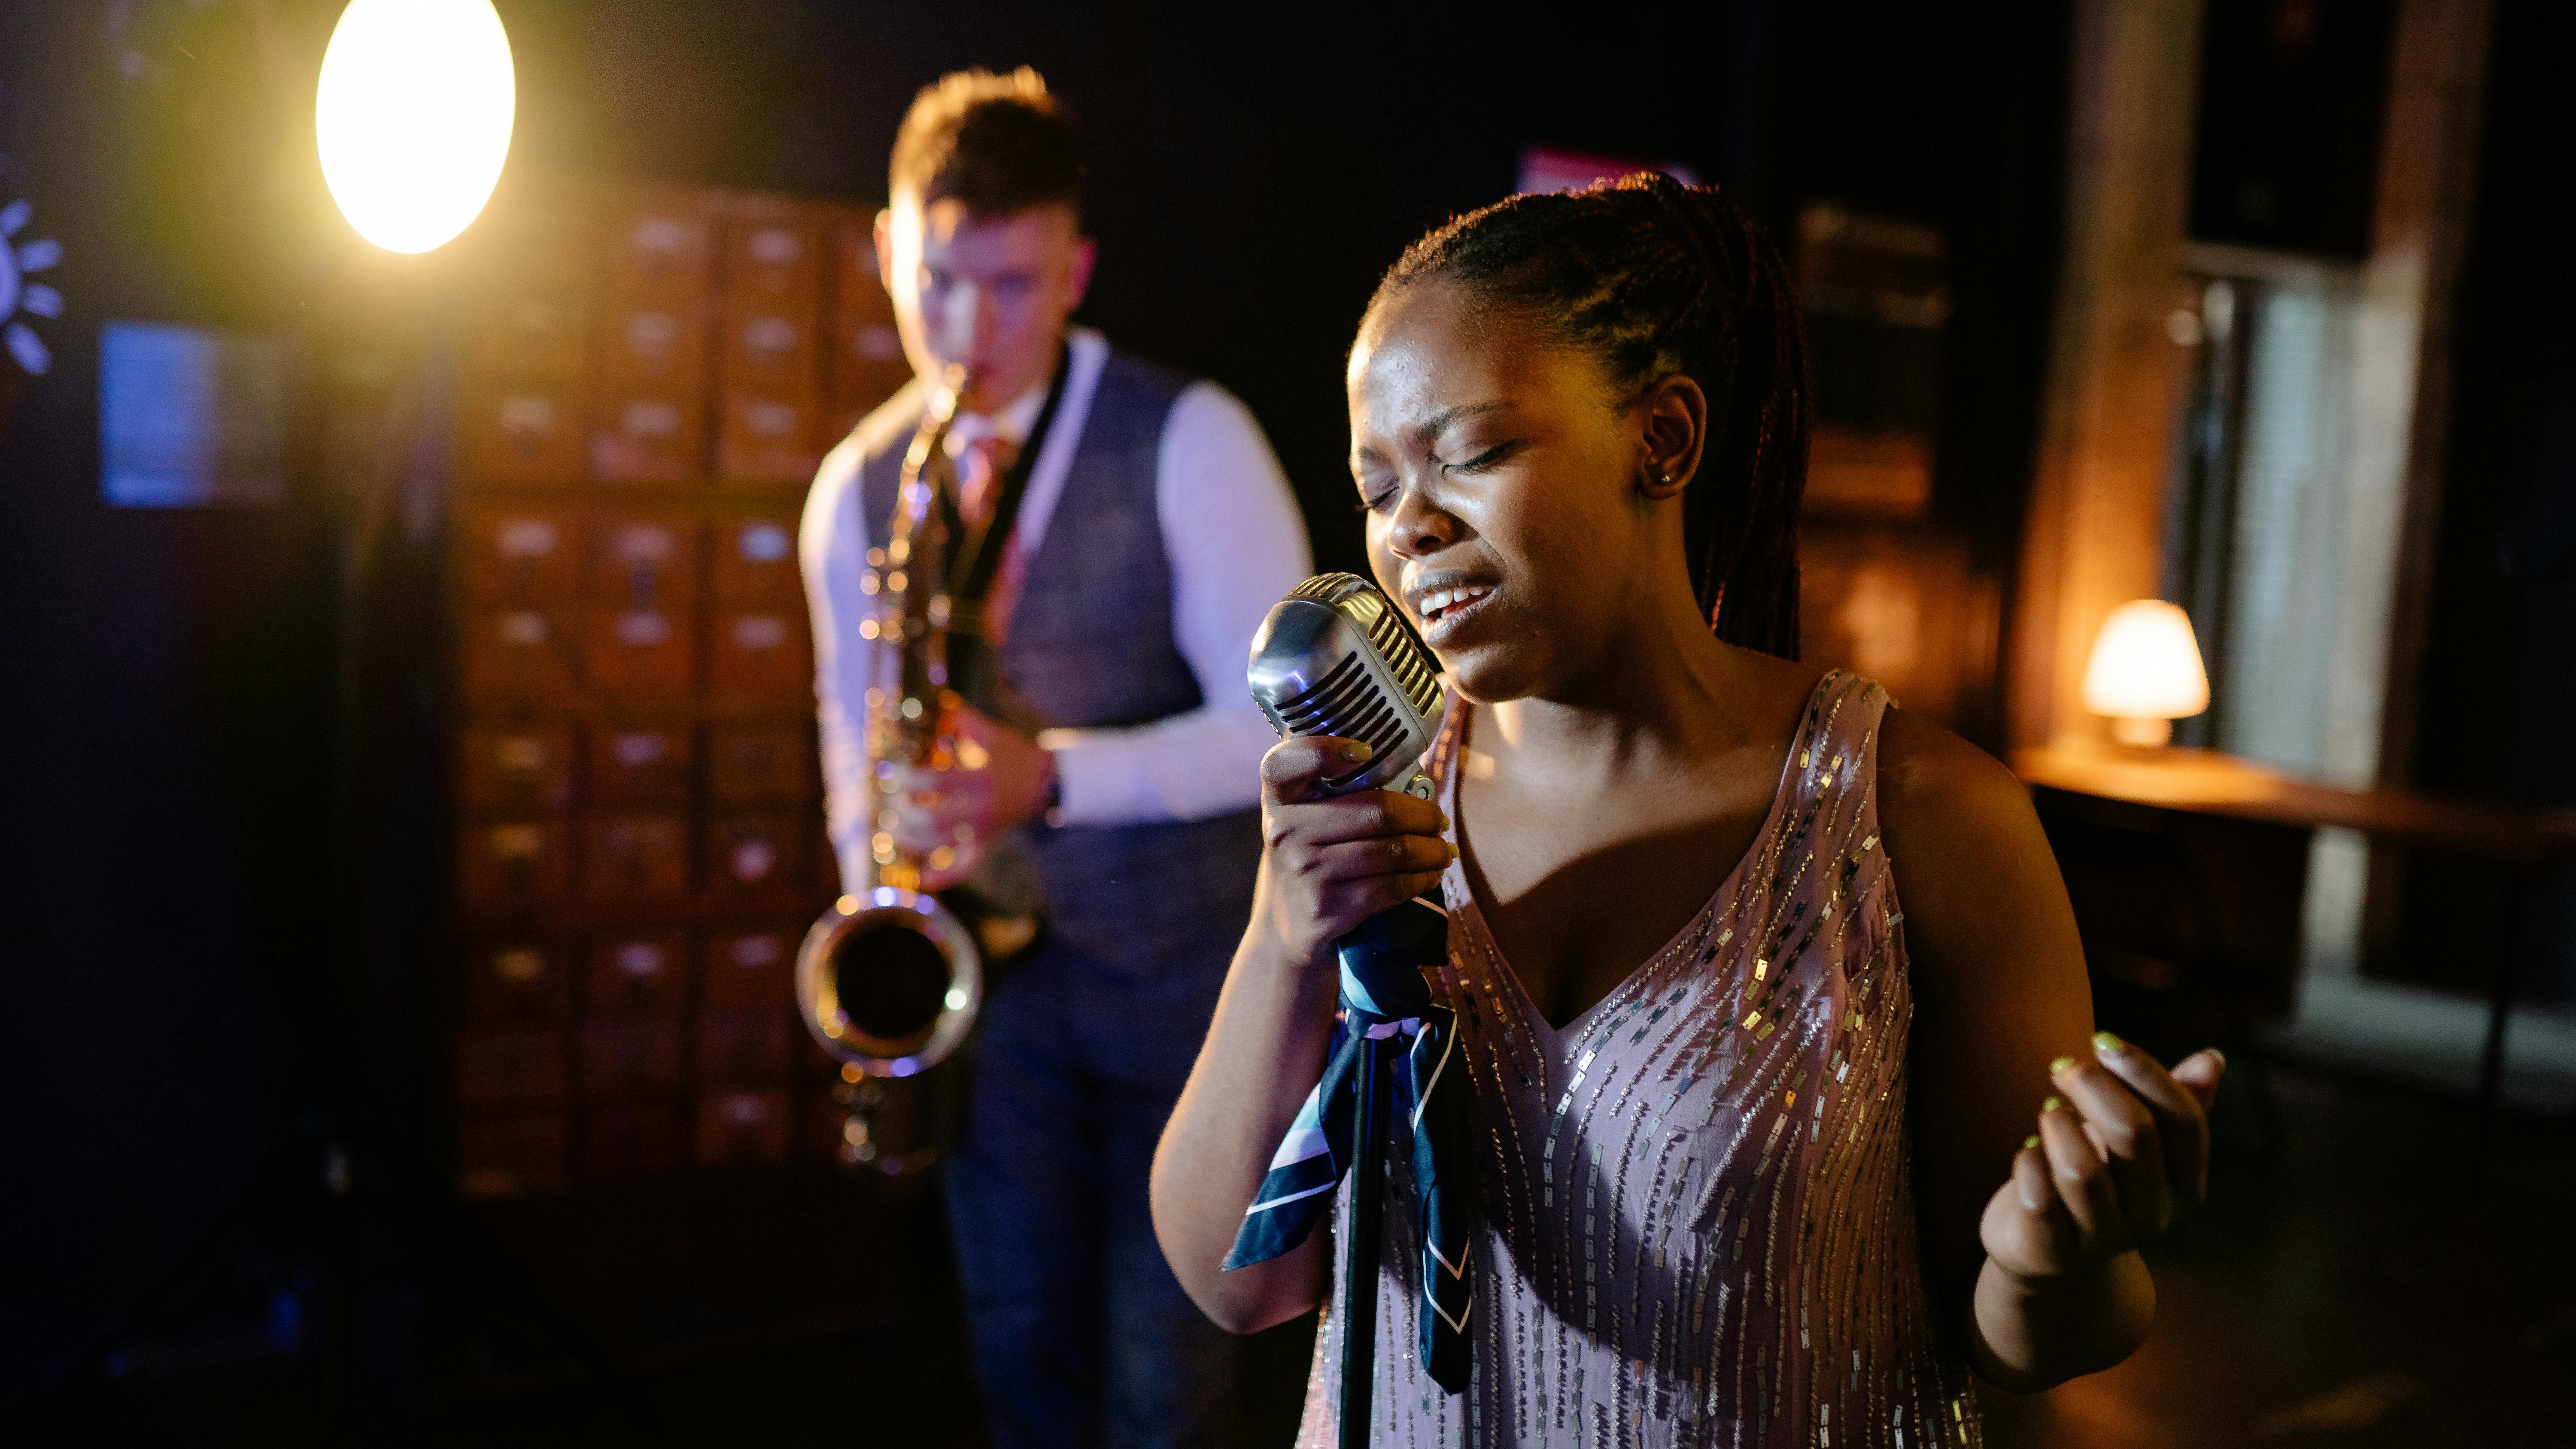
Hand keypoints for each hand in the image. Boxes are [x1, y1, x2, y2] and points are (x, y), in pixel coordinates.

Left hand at [886, 697, 1054, 888]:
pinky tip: (918, 878)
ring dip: (910, 841)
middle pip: (933, 819)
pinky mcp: (985, 844)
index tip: (895, 775)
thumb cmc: (1012, 754)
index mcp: (982, 780)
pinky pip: (964, 867)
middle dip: (904, 813)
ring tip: (890, 831)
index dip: (910, 780)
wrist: (1045, 783)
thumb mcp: (991, 733)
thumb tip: (933, 701)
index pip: (937, 783)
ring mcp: (983, 831)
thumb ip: (961, 719)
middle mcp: (982, 810)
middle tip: (890, 803)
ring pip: (940, 845)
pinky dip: (941, 877)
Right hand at [1254, 736, 1454, 970]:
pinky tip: (1431, 875)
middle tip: (1440, 820)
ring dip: (1431, 850)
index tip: (1365, 751)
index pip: (1286, 763)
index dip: (1324, 750)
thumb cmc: (1311, 855)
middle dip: (1423, 815)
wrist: (1288, 925)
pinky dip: (1421, 880)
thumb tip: (1407, 763)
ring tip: (1444, 850)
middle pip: (1376, 811)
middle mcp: (1285, 832)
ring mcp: (1305, 872)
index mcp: (1279, 799)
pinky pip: (1391, 888)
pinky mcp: (1326, 909)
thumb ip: (1334, 785)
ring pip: (1391, 851)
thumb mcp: (1305, 816)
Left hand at [1978, 1034, 2224, 1281]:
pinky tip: (2027, 1152)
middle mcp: (2153, 1215)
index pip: (2185, 1119)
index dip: (2145, 1071)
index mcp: (2185, 1184)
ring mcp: (2104, 1238)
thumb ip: (2174, 1103)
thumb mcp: (2136, 1142)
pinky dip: (2027, 1161)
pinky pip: (2039, 1196)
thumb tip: (2211, 1058)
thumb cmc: (2098, 1177)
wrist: (2047, 1251)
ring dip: (2057, 1126)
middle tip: (2061, 1067)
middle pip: (2134, 1132)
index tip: (2104, 1039)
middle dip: (2093, 1085)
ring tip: (2047, 1114)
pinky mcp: (2053, 1252)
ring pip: (2082, 1169)